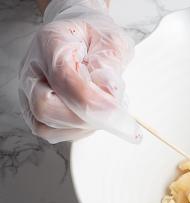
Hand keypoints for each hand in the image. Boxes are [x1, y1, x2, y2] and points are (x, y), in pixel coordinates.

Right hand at [18, 0, 142, 143]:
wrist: (83, 37)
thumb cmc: (96, 37)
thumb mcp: (112, 41)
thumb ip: (111, 64)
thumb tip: (110, 93)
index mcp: (50, 43)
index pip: (62, 78)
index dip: (90, 99)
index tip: (114, 107)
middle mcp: (32, 70)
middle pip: (45, 108)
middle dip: (84, 117)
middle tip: (112, 111)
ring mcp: (29, 93)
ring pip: (47, 126)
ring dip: (83, 126)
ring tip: (104, 110)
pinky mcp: (36, 111)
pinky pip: (54, 132)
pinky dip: (78, 130)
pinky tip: (94, 116)